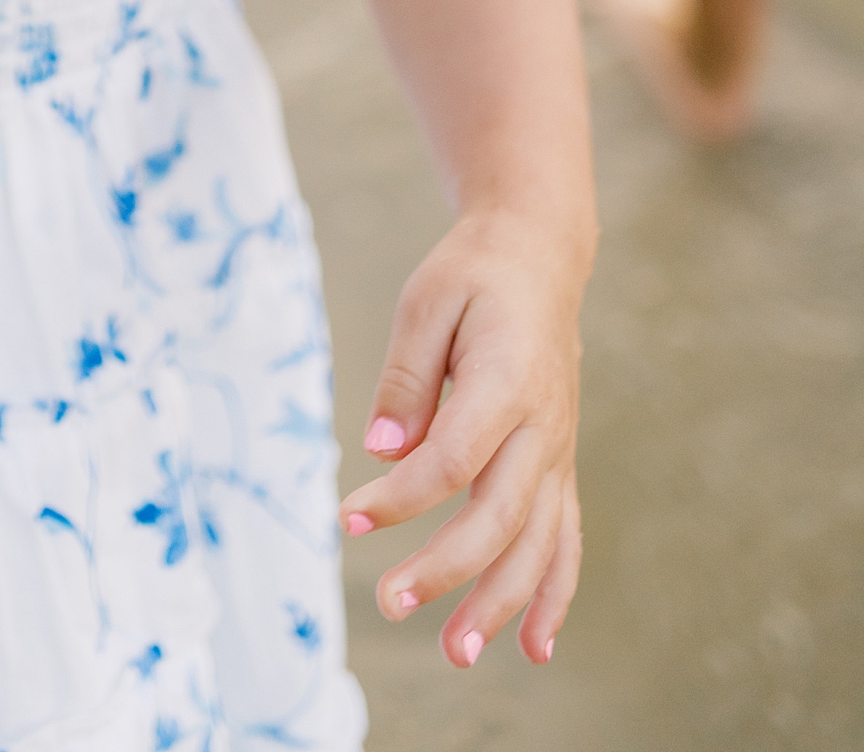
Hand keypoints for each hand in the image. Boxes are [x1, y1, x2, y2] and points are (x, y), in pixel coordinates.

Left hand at [338, 212, 584, 668]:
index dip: (401, 498)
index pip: (452, 460)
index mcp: (507, 382)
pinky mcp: (559, 464)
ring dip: (500, 604)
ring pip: (536, 543)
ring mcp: (558, 452)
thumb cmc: (471, 276)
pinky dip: (553, 594)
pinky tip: (535, 648)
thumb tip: (381, 450)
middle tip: (388, 605)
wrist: (537, 256)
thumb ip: (406, 378)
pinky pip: (563, 538)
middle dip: (445, 570)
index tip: (349, 517)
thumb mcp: (425, 302)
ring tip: (455, 654)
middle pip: (497, 516)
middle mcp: (543, 427)